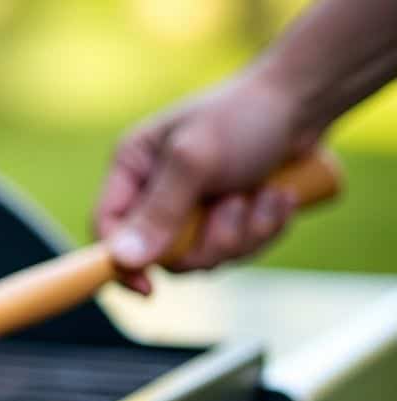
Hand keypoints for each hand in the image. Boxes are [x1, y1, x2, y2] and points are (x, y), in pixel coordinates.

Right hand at [94, 71, 316, 293]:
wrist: (306, 101)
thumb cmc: (244, 116)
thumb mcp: (195, 161)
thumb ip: (159, 211)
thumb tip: (124, 258)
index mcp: (133, 170)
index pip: (106, 228)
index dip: (121, 261)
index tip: (149, 288)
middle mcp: (156, 193)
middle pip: (163, 255)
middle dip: (209, 240)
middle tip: (235, 206)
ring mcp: (193, 209)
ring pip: (205, 257)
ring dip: (245, 232)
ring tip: (264, 192)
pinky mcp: (227, 218)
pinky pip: (238, 251)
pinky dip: (264, 228)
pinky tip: (279, 196)